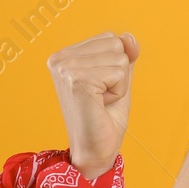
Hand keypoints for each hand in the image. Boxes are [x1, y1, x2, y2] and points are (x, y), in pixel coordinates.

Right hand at [46, 32, 139, 178]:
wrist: (96, 150)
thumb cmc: (105, 116)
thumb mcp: (118, 78)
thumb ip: (124, 54)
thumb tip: (129, 37)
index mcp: (64, 55)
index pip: (110, 38)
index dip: (115, 66)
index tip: (100, 88)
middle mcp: (60, 58)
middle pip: (116, 44)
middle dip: (119, 73)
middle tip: (101, 97)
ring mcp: (66, 68)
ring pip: (120, 58)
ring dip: (119, 84)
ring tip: (100, 101)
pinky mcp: (77, 80)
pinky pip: (119, 73)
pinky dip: (119, 92)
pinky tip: (101, 105)